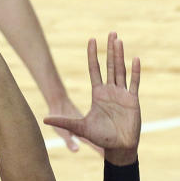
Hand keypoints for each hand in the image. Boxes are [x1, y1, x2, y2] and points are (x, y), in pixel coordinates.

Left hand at [43, 32, 140, 159]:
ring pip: (121, 70)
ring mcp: (122, 94)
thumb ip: (64, 122)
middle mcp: (110, 91)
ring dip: (120, 56)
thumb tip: (44, 119)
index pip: (94, 69)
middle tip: (111, 33)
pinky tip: (135, 59)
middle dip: (110, 49)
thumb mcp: (80, 127)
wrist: (118, 147)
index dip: (93, 55)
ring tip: (120, 40)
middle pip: (109, 65)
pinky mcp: (132, 100)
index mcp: (98, 94)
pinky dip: (135, 71)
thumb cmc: (101, 137)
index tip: (92, 40)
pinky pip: (134, 83)